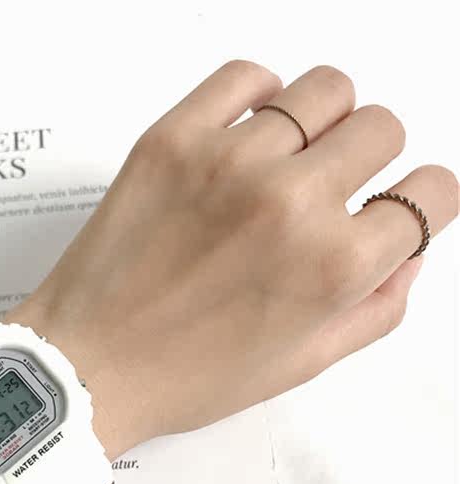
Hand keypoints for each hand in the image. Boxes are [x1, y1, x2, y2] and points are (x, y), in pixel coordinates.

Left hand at [7, 61, 457, 458]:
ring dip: (320, 124)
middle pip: (382, 128)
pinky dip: (258, 95)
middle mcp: (291, 204)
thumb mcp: (300, 365)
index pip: (432, 194)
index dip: (417, 206)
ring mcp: (228, 163)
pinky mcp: (171, 139)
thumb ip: (374, 308)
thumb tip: (406, 250)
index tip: (387, 212)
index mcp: (334, 268)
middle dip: (368, 161)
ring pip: (324, 89)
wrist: (89, 367)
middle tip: (328, 191)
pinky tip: (246, 132)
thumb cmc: (185, 377)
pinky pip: (244, 75)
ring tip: (286, 160)